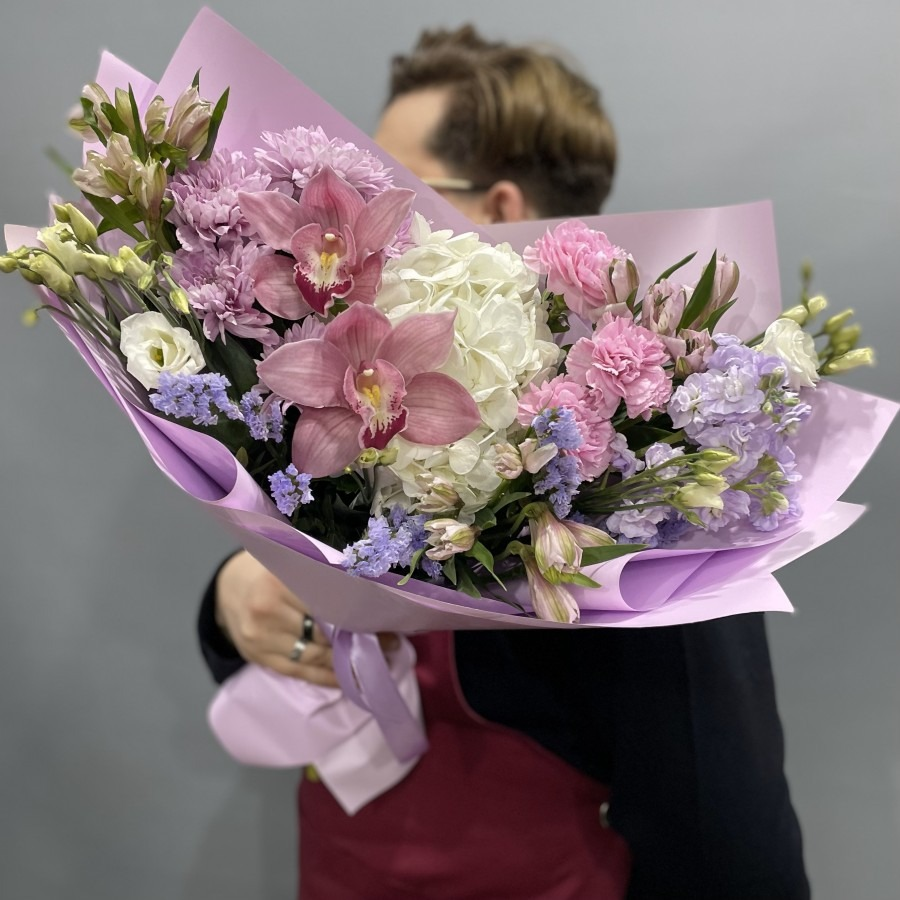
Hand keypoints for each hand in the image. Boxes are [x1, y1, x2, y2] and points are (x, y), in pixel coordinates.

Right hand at [214, 551, 398, 687]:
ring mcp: (260, 637)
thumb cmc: (270, 569)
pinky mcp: (258, 657)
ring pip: (314, 656)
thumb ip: (322, 574)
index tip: (387, 621)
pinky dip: (325, 677)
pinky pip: (298, 672)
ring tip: (376, 662)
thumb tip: (373, 591)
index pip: (328, 602)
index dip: (359, 614)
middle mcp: (267, 610)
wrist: (227, 586)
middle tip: (390, 643)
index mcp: (279, 580)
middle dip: (359, 639)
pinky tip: (346, 678)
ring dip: (346, 663)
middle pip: (324, 631)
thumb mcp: (291, 562)